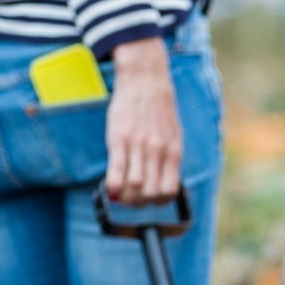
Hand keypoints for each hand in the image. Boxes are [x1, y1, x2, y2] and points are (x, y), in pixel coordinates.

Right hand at [106, 37, 181, 204]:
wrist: (145, 81)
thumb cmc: (158, 111)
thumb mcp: (173, 135)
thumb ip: (169, 159)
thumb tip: (164, 184)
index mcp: (173, 152)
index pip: (169, 191)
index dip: (159, 201)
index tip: (150, 199)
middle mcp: (158, 152)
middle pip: (151, 193)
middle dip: (141, 203)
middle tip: (132, 199)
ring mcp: (138, 146)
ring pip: (135, 187)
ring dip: (127, 198)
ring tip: (121, 195)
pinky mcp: (119, 139)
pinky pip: (117, 171)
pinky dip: (114, 186)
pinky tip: (111, 189)